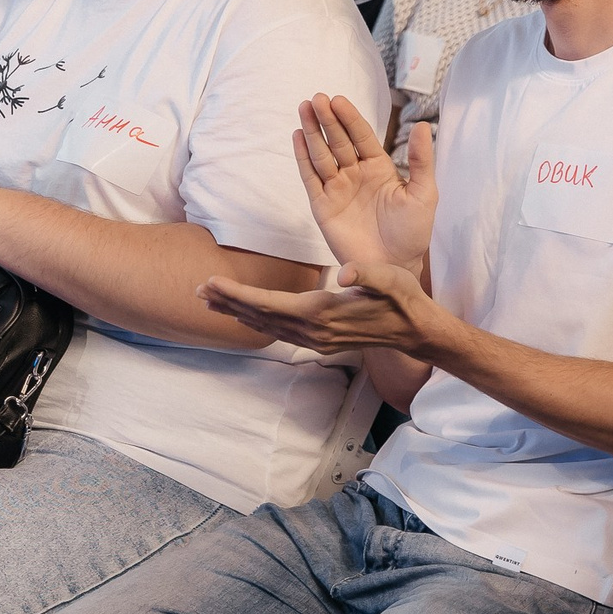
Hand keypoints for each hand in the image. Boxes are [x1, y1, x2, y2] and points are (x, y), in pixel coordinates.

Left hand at [197, 259, 442, 356]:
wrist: (415, 332)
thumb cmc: (402, 299)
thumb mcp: (390, 278)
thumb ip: (367, 273)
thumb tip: (344, 272)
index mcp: (322, 312)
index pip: (268, 303)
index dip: (237, 294)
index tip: (210, 284)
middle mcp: (313, 331)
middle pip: (260, 317)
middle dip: (227, 303)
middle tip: (196, 290)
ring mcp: (316, 340)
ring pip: (266, 327)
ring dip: (237, 313)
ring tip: (211, 302)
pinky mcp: (320, 341)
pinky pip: (278, 332)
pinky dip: (257, 321)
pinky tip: (246, 315)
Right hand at [294, 95, 433, 272]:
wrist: (394, 268)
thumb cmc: (412, 233)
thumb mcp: (423, 194)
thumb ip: (421, 160)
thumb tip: (422, 125)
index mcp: (379, 168)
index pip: (361, 136)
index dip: (349, 118)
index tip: (338, 100)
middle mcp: (355, 174)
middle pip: (337, 141)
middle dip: (327, 120)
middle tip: (317, 98)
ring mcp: (337, 189)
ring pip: (321, 155)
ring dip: (312, 132)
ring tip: (304, 108)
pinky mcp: (322, 206)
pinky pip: (310, 178)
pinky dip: (302, 157)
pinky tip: (297, 136)